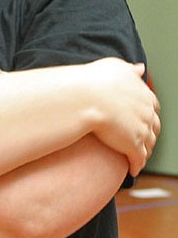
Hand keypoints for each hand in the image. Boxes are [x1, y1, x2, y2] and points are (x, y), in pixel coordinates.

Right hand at [83, 59, 160, 175]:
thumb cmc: (94, 80)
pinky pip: (138, 159)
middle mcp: (146, 112)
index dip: (147, 113)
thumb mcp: (113, 67)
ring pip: (148, 145)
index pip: (152, 106)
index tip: (142, 117)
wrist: (84, 97)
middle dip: (149, 133)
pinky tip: (132, 169)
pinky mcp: (132, 146)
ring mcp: (141, 130)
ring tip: (138, 156)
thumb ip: (129, 69)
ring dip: (144, 151)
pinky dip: (137, 165)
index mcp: (143, 94)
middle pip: (153, 126)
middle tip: (141, 138)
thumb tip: (140, 67)